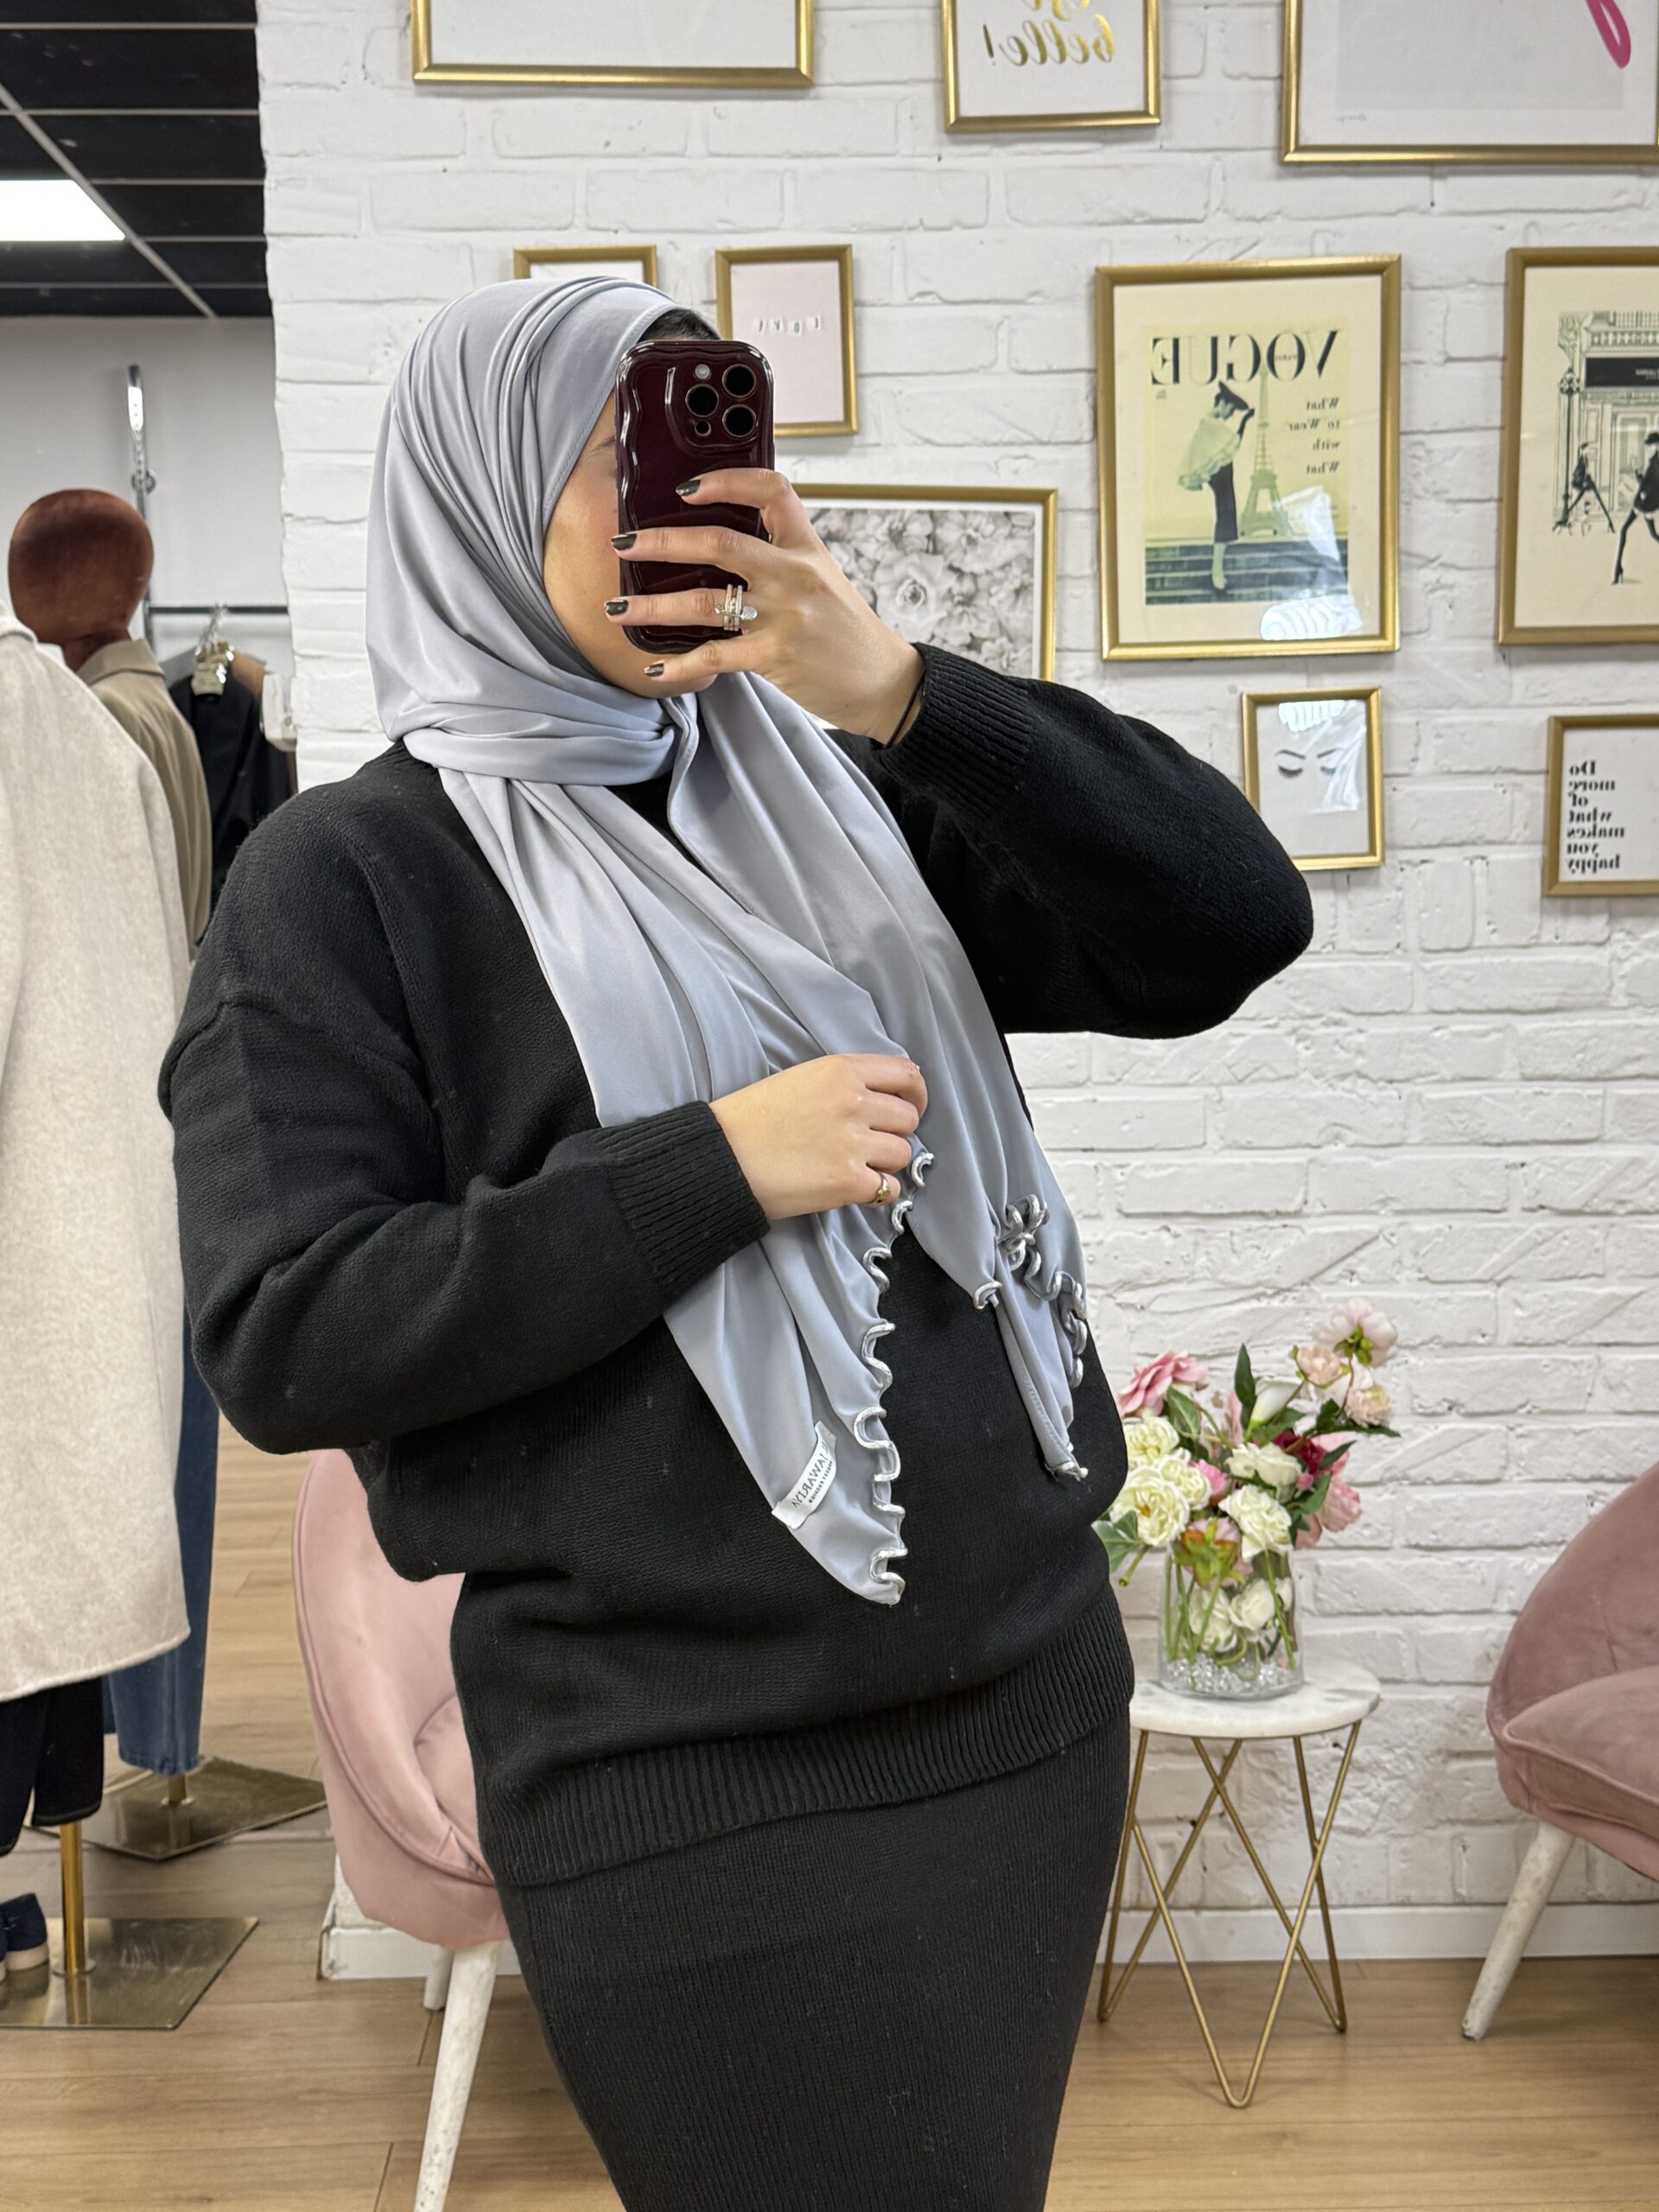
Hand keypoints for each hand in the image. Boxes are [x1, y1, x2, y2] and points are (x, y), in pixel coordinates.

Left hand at [607, 469, 923, 741]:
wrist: (881, 682)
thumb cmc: (846, 632)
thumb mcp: (823, 580)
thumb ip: (780, 560)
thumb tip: (722, 551)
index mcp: (806, 548)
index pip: (771, 491)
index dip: (726, 481)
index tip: (686, 487)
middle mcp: (795, 574)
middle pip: (720, 541)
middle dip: (662, 541)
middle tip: (624, 544)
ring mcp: (784, 616)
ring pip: (703, 600)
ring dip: (652, 606)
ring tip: (617, 609)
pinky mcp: (775, 656)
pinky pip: (714, 657)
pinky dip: (679, 666)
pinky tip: (655, 669)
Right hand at [710, 1053, 927, 1221]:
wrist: (720, 1158)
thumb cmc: (749, 1121)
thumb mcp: (799, 1080)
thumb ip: (842, 1084)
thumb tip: (880, 1100)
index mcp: (839, 1071)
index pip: (905, 1074)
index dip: (915, 1094)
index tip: (910, 1107)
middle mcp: (853, 1102)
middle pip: (907, 1118)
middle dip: (895, 1133)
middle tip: (870, 1144)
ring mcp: (852, 1143)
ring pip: (903, 1153)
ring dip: (885, 1163)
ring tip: (855, 1167)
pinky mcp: (847, 1181)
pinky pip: (890, 1189)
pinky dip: (877, 1193)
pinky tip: (854, 1189)